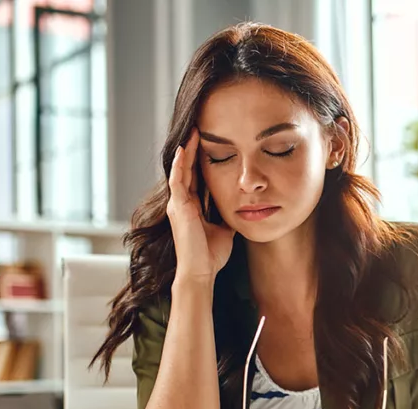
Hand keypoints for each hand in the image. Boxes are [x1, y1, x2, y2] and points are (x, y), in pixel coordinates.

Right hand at [167, 127, 234, 282]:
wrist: (201, 272)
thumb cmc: (211, 255)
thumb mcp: (224, 230)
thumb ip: (227, 217)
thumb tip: (241, 208)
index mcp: (192, 207)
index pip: (196, 177)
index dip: (200, 161)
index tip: (209, 143)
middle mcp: (182, 203)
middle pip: (186, 169)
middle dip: (192, 150)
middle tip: (199, 128)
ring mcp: (178, 204)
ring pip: (180, 170)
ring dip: (186, 151)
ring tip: (192, 132)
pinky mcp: (178, 207)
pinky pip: (177, 180)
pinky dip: (179, 165)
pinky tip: (183, 150)